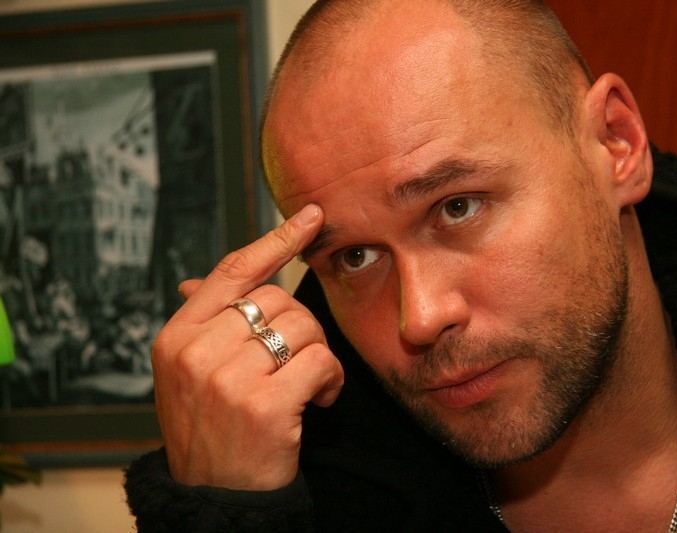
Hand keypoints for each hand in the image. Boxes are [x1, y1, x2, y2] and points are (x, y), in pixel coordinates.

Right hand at [152, 204, 343, 490]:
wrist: (214, 501)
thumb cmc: (210, 433)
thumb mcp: (188, 376)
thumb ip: (203, 326)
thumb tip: (197, 279)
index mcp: (176, 337)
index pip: (232, 271)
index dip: (275, 240)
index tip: (311, 217)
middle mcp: (195, 352)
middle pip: (277, 299)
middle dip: (301, 328)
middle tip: (299, 362)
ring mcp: (227, 379)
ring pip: (302, 328)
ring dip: (319, 355)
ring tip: (309, 386)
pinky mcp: (264, 405)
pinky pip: (320, 362)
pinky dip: (332, 380)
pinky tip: (321, 401)